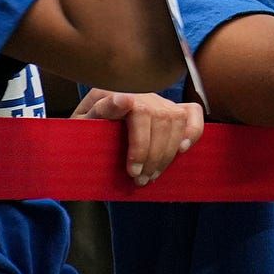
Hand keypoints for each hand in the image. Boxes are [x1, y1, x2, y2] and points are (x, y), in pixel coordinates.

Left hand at [74, 88, 202, 186]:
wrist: (89, 126)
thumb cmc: (83, 129)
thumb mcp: (80, 123)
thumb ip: (99, 113)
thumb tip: (123, 99)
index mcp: (115, 92)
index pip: (137, 112)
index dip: (139, 143)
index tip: (132, 168)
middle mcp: (141, 92)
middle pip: (159, 120)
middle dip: (152, 156)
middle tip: (140, 181)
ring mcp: (158, 99)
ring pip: (175, 121)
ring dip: (167, 153)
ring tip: (152, 175)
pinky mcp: (171, 108)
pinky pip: (192, 112)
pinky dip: (193, 130)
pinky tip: (183, 150)